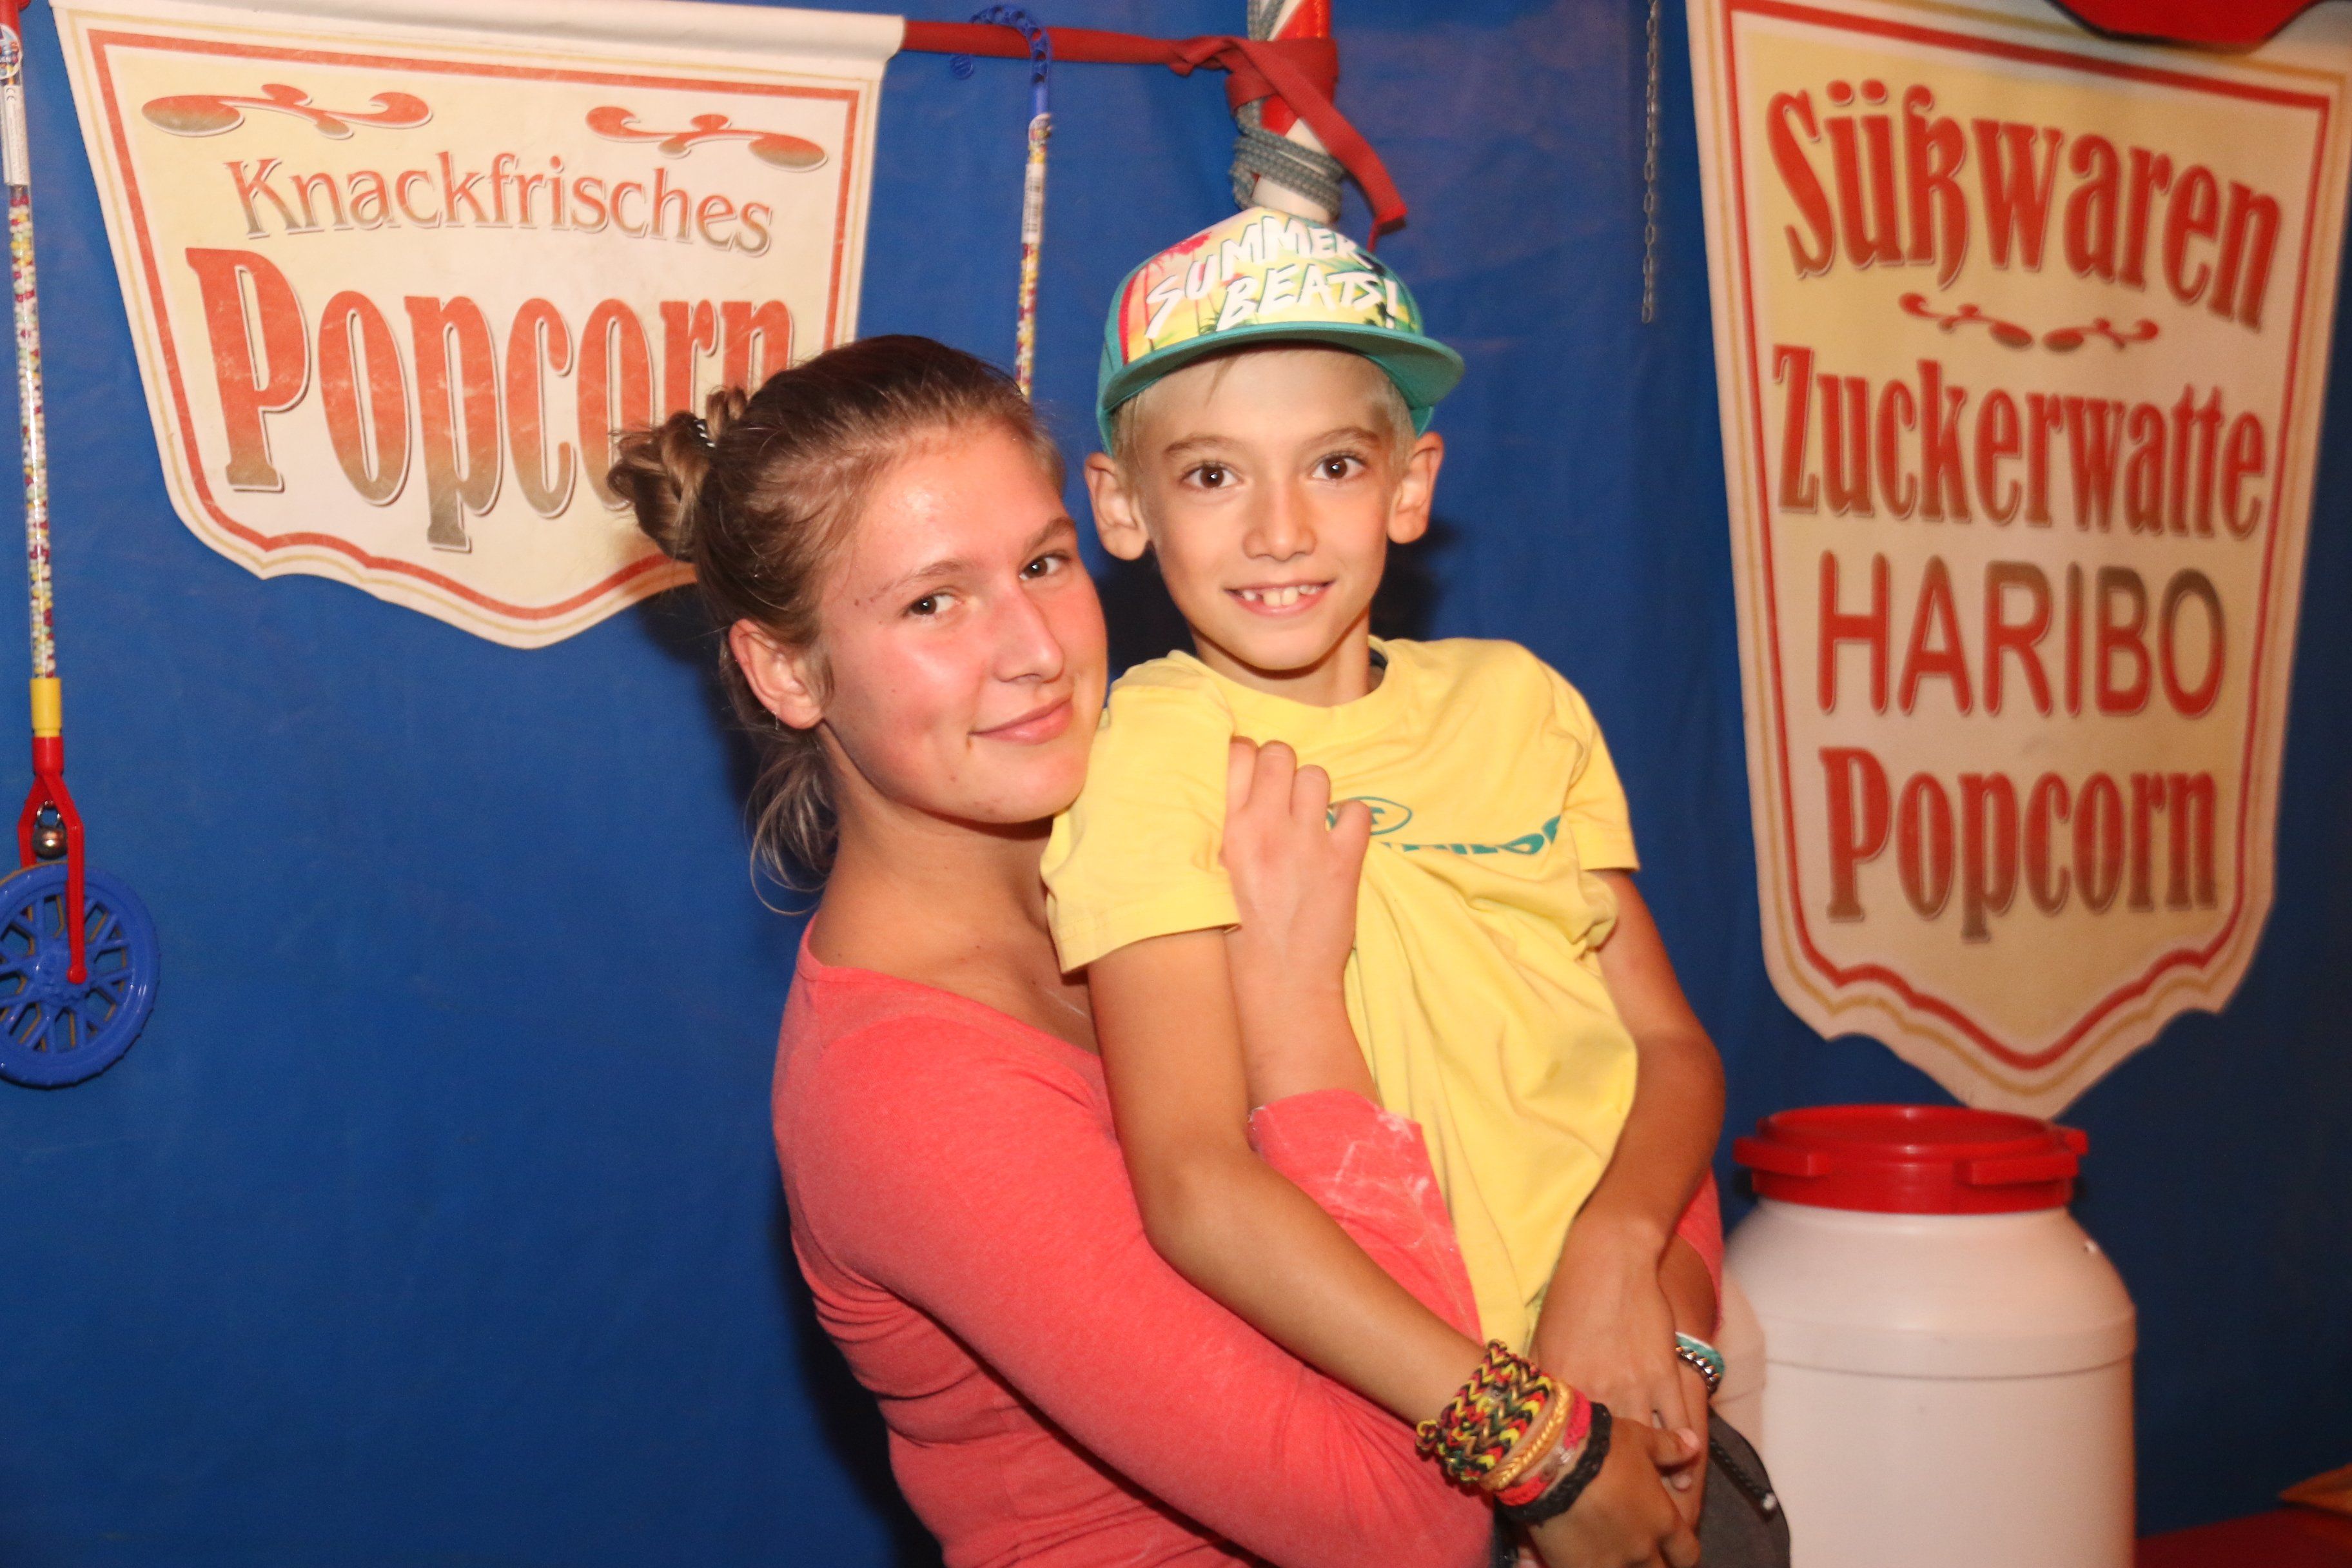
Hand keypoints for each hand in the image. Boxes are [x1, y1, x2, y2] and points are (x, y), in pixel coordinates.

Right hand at [1218, 738, 1373, 1103]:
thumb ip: (1215, 839)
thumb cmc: (1233, 943)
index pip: (1236, 752)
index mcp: (1225, 831)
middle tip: (1283, 798)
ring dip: (1316, 794)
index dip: (1247, 756)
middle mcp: (1265, 828)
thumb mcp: (1206, 883)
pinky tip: (1340, 841)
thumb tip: (1221, 805)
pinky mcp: (1343, 863)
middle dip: (1283, 769)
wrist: (1277, 990)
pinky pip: (1358, 811)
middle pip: (1280, 754)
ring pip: (1318, 776)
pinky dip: (1352, 821)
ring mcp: (1307, 843)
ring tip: (1311, 821)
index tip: (1251, 776)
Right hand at [1524, 1419, 1701, 1567]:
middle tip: (1643, 1555)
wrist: (1554, 1461)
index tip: (1673, 1551)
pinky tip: (1582, 1559)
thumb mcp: (1641, 1440)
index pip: (1687, 1555)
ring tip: (1613, 1557)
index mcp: (1662, 1521)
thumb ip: (1670, 1448)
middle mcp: (1642, 1550)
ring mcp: (1609, 1563)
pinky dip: (1591, 1567)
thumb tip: (1695, 1443)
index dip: (1682, 1556)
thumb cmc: (1604, 1447)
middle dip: (1656, 1565)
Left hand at [1533, 1221, 1707, 1508]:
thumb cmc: (1570, 1300)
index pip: (1567, 1452)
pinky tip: (1684, 1478)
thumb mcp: (1541, 1343)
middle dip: (1621, 1501)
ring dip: (1659, 1490)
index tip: (1573, 1515)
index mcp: (1564, 1390)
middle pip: (1612, 1462)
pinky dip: (1683, 1455)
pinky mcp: (1666, 1372)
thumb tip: (1522, 1419)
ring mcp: (1636, 1385)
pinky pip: (1679, 1424)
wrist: (1608, 1259)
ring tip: (1665, 1517)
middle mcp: (1599, 1393)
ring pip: (1651, 1452)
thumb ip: (1537, 1385)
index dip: (1571, 1487)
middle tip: (1629, 1527)